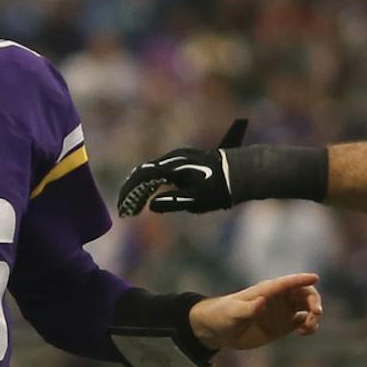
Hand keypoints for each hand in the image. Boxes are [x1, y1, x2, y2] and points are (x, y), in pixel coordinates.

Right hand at [118, 119, 246, 216]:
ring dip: (141, 188)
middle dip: (132, 192)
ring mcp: (178, 156)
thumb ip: (171, 203)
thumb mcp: (195, 201)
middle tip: (126, 210)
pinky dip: (151, 182)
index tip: (124, 210)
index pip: (141, 177)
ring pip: (151, 170)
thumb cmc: (219, 189)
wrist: (241, 172)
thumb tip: (151, 205)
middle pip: (143, 172)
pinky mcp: (184, 159)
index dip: (129, 194)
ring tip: (135, 206)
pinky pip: (161, 169)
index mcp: (172, 167)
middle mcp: (173, 157)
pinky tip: (149, 195)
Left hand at [188, 270, 321, 351]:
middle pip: (305, 294)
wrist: (220, 331)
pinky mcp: (284, 325)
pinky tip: (303, 332)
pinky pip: (303, 322)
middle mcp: (279, 299)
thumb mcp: (234, 313)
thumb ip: (248, 308)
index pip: (288, 282)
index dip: (302, 279)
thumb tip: (263, 301)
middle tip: (315, 314)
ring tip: (307, 328)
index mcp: (267, 291)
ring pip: (307, 308)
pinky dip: (309, 326)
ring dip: (313, 315)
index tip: (315, 278)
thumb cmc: (223, 316)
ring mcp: (283, 311)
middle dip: (314, 301)